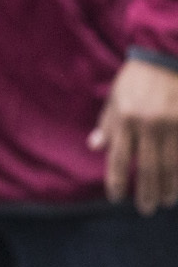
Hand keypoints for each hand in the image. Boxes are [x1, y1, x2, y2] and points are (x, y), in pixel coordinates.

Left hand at [91, 57, 177, 214]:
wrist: (166, 57)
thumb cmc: (137, 78)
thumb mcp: (115, 97)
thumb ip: (107, 124)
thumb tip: (96, 147)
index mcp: (126, 118)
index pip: (118, 158)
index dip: (117, 181)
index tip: (116, 198)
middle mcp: (149, 125)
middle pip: (147, 168)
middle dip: (146, 192)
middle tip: (145, 209)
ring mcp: (174, 125)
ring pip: (172, 166)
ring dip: (169, 188)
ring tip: (165, 202)